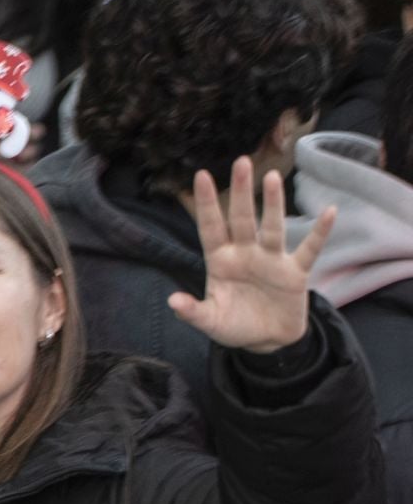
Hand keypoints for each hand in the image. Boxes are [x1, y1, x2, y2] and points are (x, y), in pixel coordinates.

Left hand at [170, 157, 333, 354]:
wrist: (267, 341)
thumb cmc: (234, 325)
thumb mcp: (210, 322)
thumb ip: (192, 312)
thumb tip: (172, 301)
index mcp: (221, 261)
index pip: (211, 228)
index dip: (207, 204)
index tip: (201, 176)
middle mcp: (246, 253)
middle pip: (242, 219)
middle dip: (241, 192)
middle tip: (241, 162)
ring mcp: (271, 260)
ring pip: (272, 227)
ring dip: (273, 204)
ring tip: (271, 178)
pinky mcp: (295, 272)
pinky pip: (309, 249)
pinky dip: (319, 233)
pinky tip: (330, 212)